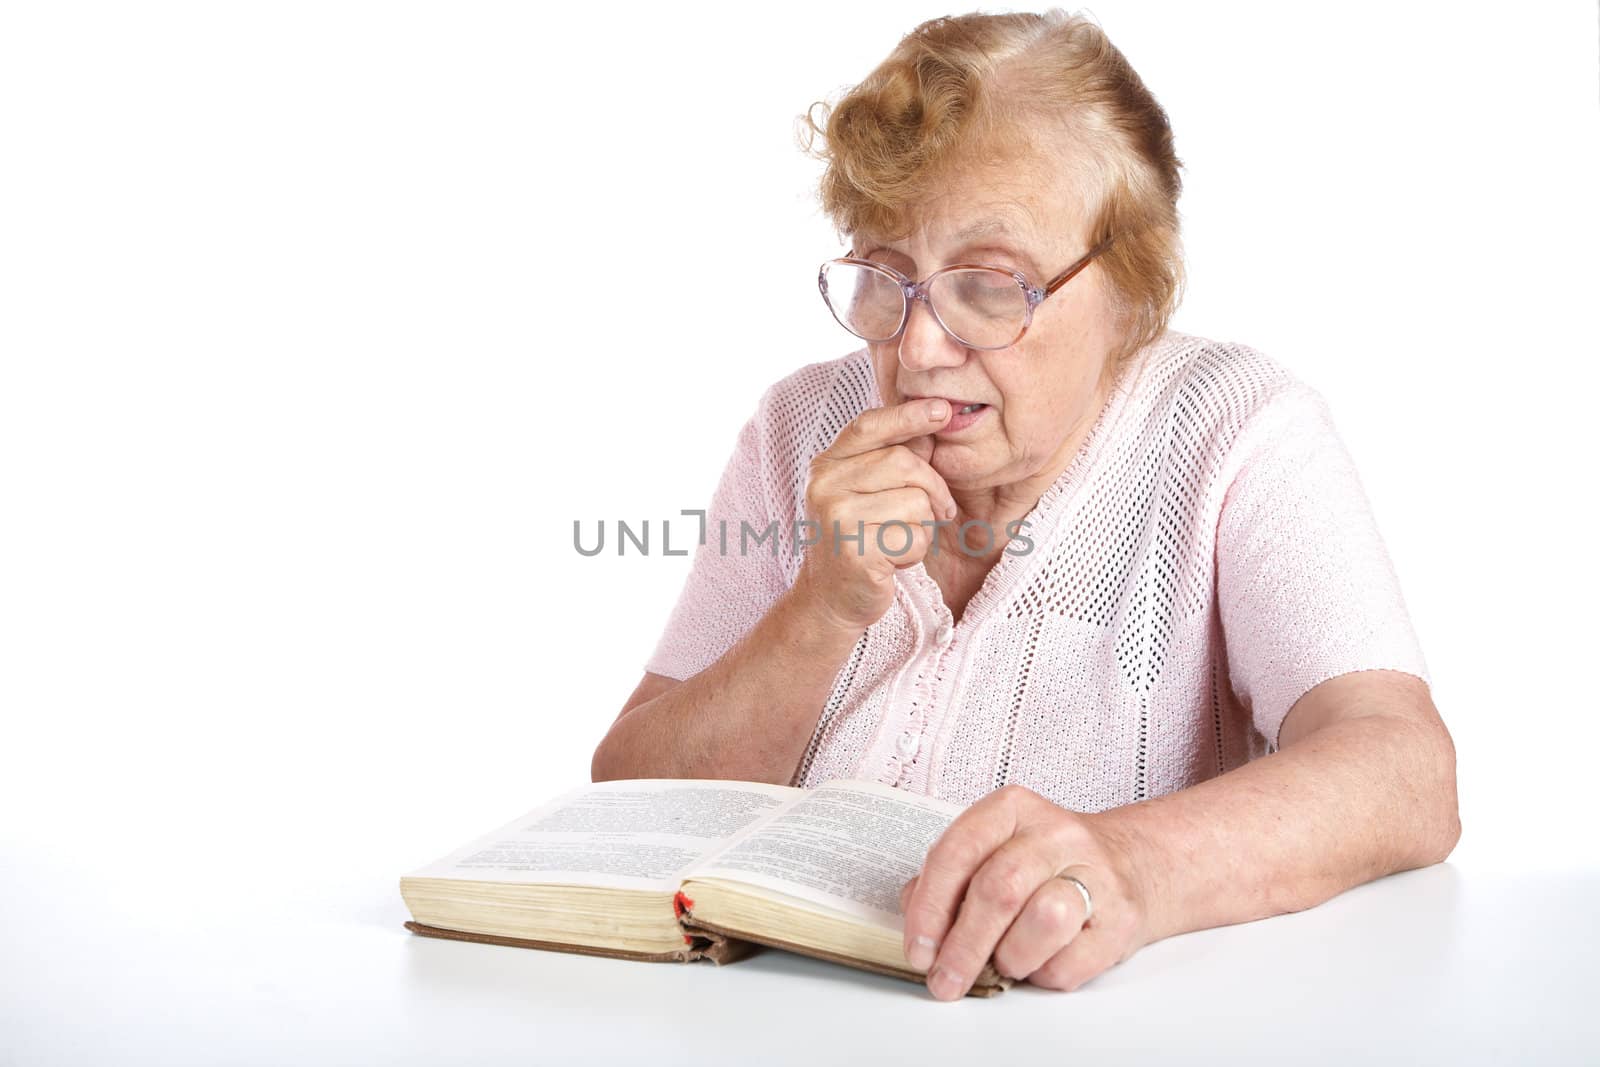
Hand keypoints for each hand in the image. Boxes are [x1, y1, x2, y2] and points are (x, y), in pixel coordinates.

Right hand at [797, 397, 957, 631]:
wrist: (829, 599)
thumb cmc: (856, 541)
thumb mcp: (866, 494)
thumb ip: (892, 460)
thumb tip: (933, 427)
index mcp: (826, 465)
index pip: (869, 426)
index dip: (907, 415)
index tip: (942, 410)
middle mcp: (824, 486)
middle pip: (904, 463)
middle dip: (933, 488)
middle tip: (938, 511)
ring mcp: (836, 518)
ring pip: (916, 502)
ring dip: (922, 526)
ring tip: (898, 541)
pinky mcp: (854, 552)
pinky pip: (914, 537)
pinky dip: (915, 552)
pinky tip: (893, 561)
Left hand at [897, 784, 1155, 999]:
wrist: (1132, 865)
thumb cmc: (1044, 865)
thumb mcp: (992, 851)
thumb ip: (949, 880)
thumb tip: (919, 925)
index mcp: (1012, 810)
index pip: (958, 851)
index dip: (930, 907)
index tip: (919, 949)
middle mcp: (1056, 834)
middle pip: (999, 890)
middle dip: (963, 947)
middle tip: (944, 980)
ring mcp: (1095, 874)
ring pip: (1043, 920)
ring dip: (1011, 956)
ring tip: (1006, 960)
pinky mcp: (1121, 920)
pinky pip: (1069, 963)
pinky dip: (1042, 974)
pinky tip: (1040, 961)